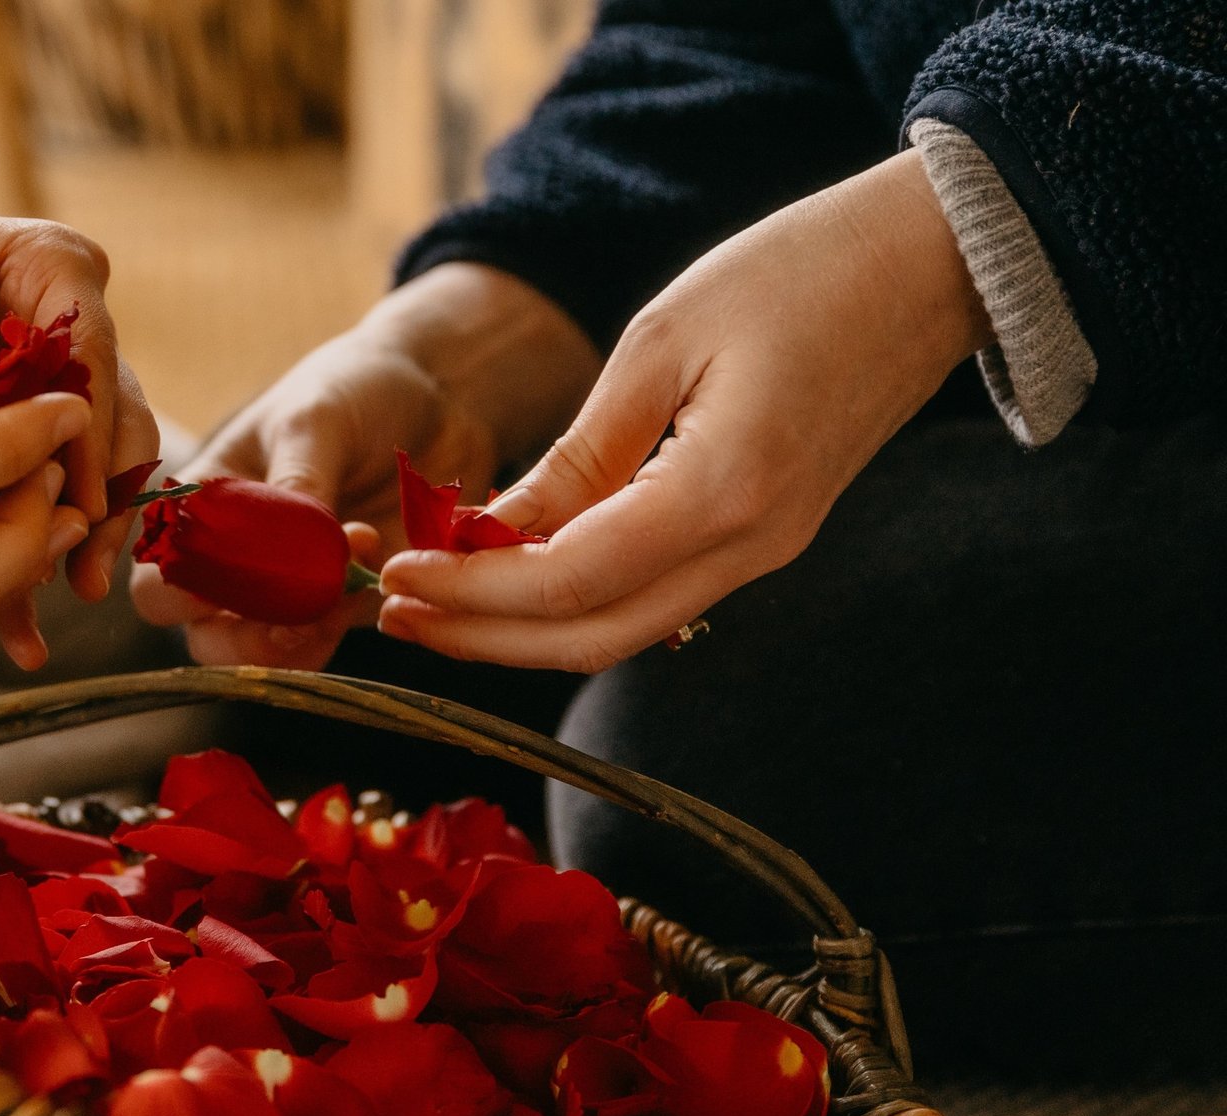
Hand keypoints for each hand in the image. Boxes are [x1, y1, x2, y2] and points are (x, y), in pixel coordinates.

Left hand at [0, 150, 159, 661]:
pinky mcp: (28, 436)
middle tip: (81, 569)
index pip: (91, 357)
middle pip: (115, 420)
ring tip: (54, 596)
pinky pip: (40, 500)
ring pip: (93, 468)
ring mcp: (57, 385)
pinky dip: (25, 556)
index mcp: (53, 266)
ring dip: (72, 536)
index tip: (75, 503)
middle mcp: (73, 323)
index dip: (88, 435)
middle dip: (99, 499)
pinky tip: (18, 628)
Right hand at [130, 262, 597, 667]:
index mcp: (204, 507)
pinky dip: (352, 618)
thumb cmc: (355, 386)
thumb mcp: (317, 420)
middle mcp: (237, 557)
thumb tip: (285, 550)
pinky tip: (381, 564)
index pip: (158, 577)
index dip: (178, 596)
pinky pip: (335, 636)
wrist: (437, 388)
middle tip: (300, 612)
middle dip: (249, 638)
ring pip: (271, 650)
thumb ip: (297, 483)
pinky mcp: (347, 597)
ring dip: (309, 631)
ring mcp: (292, 584)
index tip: (232, 579)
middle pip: (208, 637)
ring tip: (353, 572)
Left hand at [379, 150, 991, 670]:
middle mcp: (750, 547)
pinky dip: (572, 599)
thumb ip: (577, 455)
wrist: (933, 264)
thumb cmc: (800, 270)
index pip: (569, 582)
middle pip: (591, 638)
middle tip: (395, 613)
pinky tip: (511, 573)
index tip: (399, 577)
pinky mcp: (762, 540)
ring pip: (621, 631)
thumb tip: (492, 535)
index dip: (473, 593)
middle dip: (482, 637)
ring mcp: (764, 554)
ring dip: (520, 630)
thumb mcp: (661, 341)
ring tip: (433, 603)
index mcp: (724, 492)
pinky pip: (652, 597)